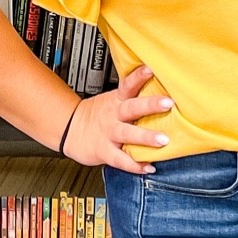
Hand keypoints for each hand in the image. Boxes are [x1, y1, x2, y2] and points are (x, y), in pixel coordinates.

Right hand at [59, 62, 173, 172]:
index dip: (138, 77)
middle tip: (168, 103)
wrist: (70, 129)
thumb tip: (162, 89)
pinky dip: (135, 165)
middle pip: (132, 108)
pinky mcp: (104, 151)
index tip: (150, 69)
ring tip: (163, 140)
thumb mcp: (112, 100)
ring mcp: (109, 133)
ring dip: (146, 137)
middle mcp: (114, 115)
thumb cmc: (98, 114)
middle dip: (150, 105)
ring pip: (128, 134)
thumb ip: (133, 97)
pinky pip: (120, 159)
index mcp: (116, 100)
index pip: (128, 85)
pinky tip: (148, 167)